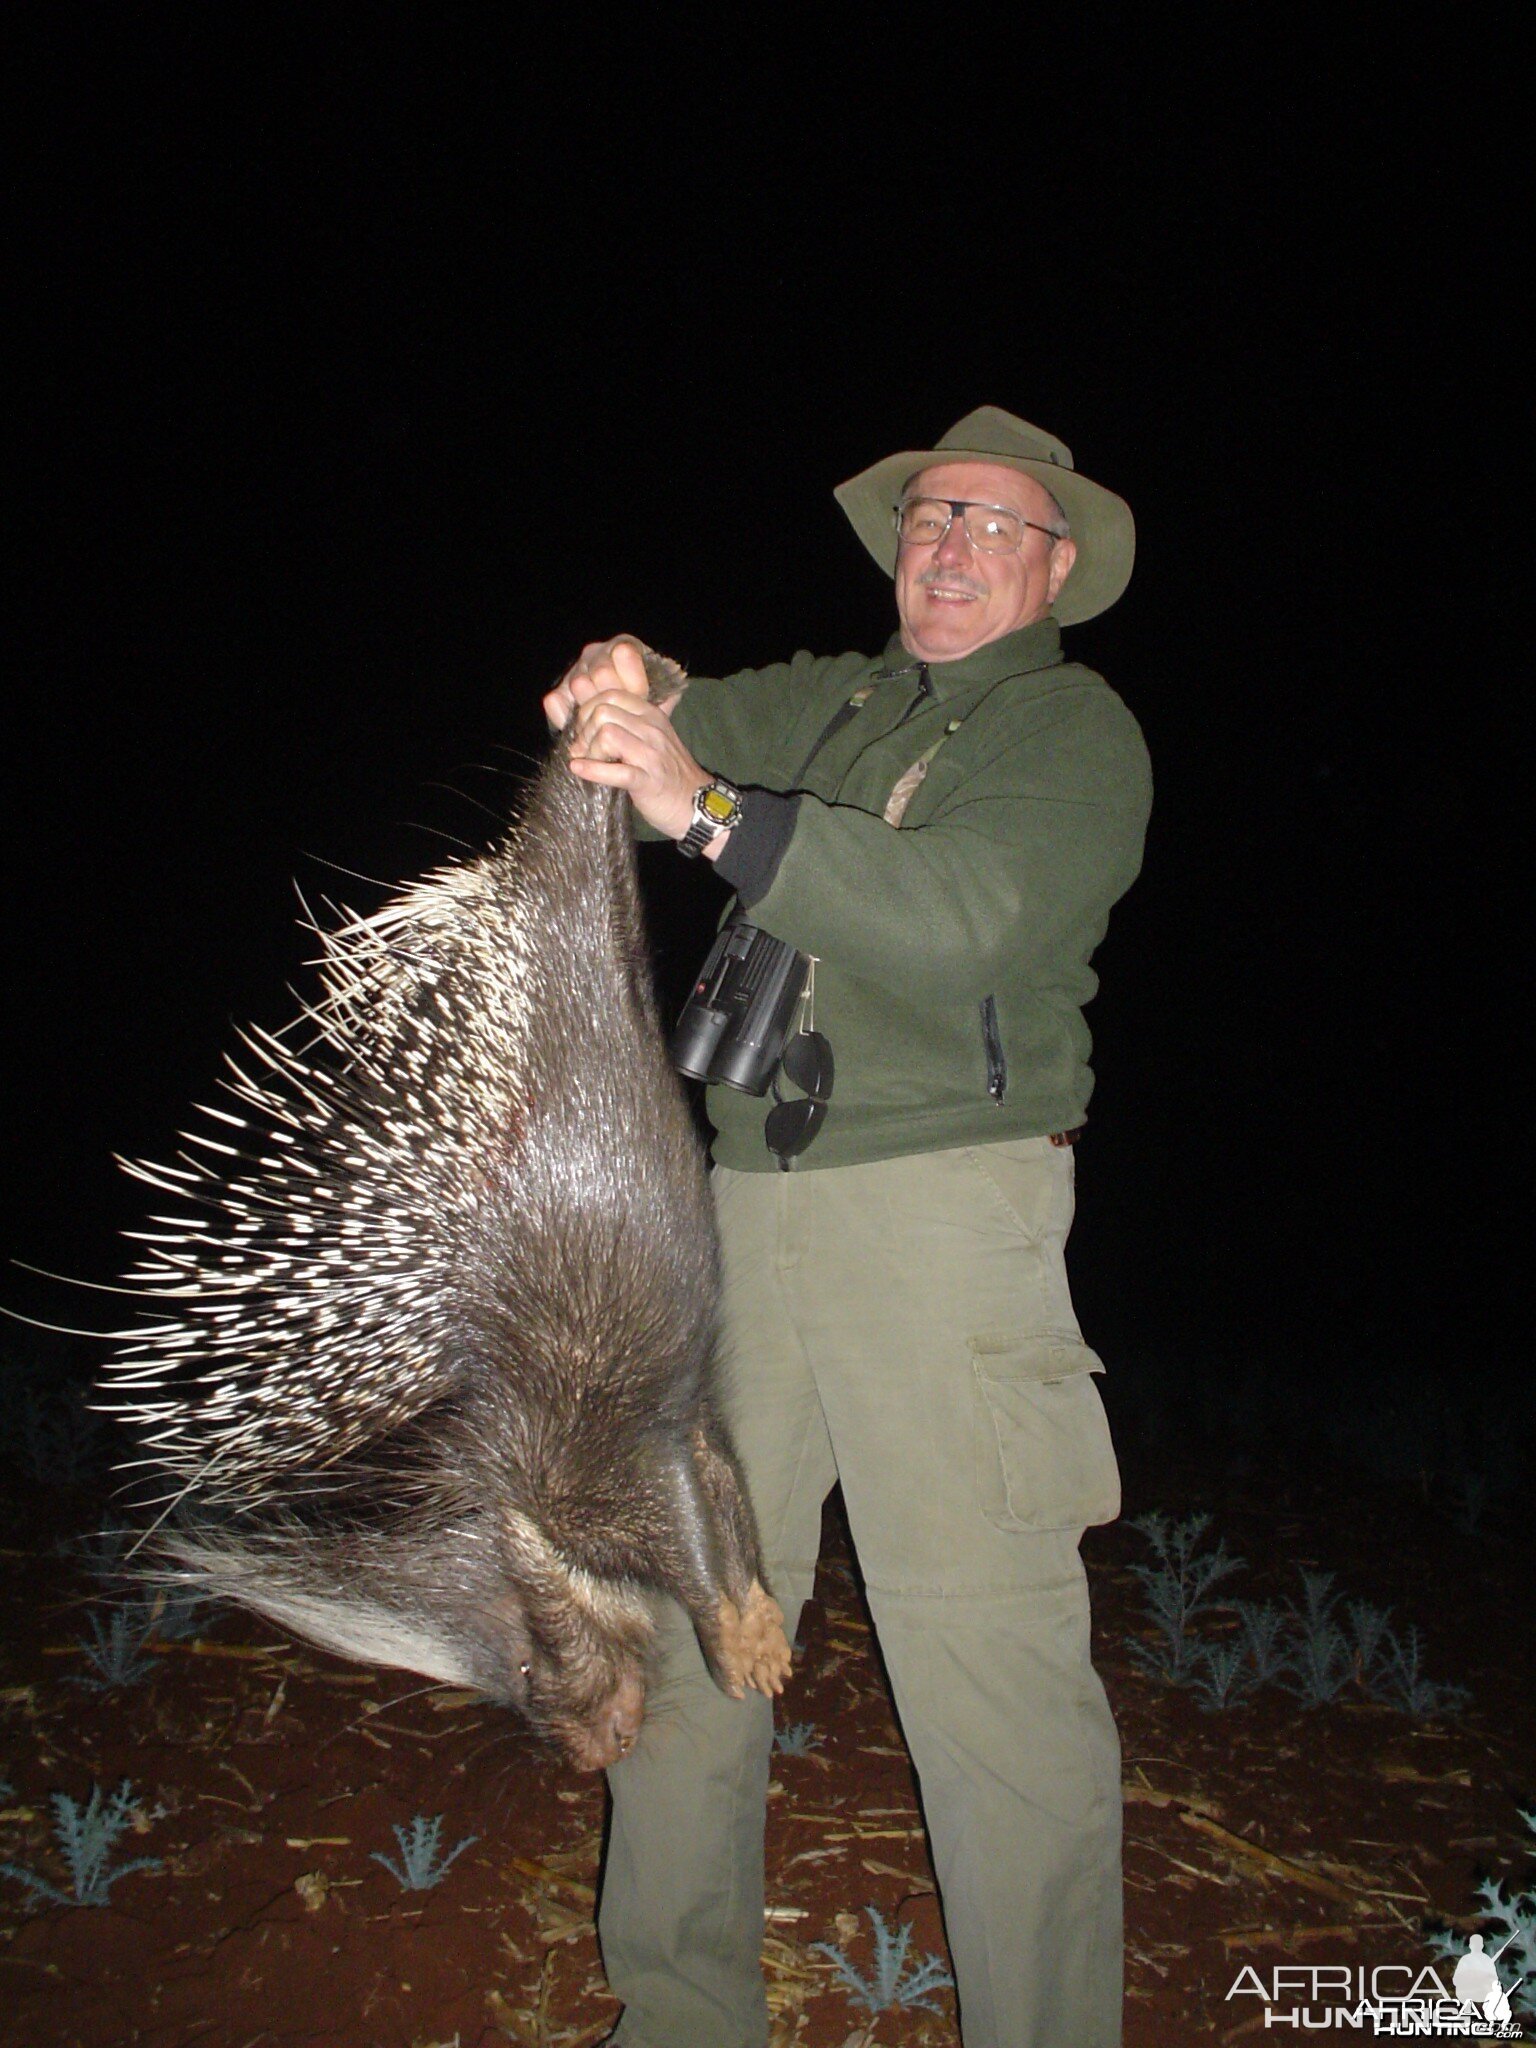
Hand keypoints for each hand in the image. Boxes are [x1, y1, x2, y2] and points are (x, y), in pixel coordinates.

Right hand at [542, 636, 680, 732]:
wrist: (626, 726)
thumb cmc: (647, 708)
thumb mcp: (662, 700)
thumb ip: (667, 695)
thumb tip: (670, 695)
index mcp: (624, 647)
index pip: (624, 653)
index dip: (635, 681)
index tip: (643, 697)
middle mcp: (597, 652)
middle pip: (602, 672)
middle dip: (616, 698)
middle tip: (624, 715)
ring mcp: (576, 670)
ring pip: (580, 685)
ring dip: (595, 710)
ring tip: (607, 724)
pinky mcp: (559, 692)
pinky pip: (555, 701)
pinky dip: (567, 717)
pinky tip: (582, 730)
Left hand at [564, 687, 710, 840]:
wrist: (698, 804)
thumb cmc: (670, 771)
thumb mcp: (657, 736)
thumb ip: (636, 719)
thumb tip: (602, 705)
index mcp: (652, 715)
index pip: (611, 694)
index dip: (588, 709)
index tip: (584, 729)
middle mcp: (652, 729)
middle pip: (603, 712)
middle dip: (584, 729)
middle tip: (582, 747)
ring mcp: (651, 755)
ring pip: (606, 734)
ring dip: (588, 749)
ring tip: (586, 760)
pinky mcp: (647, 781)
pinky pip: (615, 771)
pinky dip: (592, 770)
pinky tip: (578, 769)